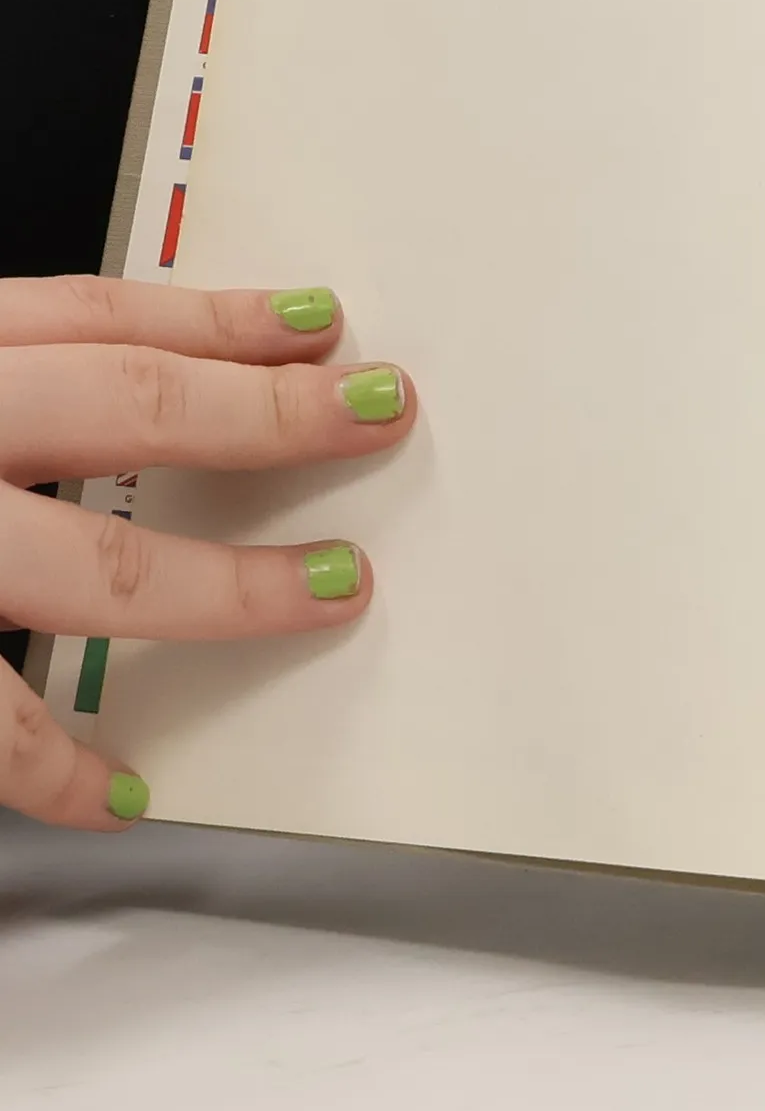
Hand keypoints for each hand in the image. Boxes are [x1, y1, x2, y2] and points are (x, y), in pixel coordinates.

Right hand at [0, 277, 413, 830]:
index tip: (323, 323)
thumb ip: (11, 394)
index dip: (219, 320)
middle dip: (270, 412)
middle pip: (124, 404)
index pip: (95, 318)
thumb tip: (151, 389)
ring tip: (339, 588)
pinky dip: (55, 768)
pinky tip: (122, 792)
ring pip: (94, 565)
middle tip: (383, 410)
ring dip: (229, 587)